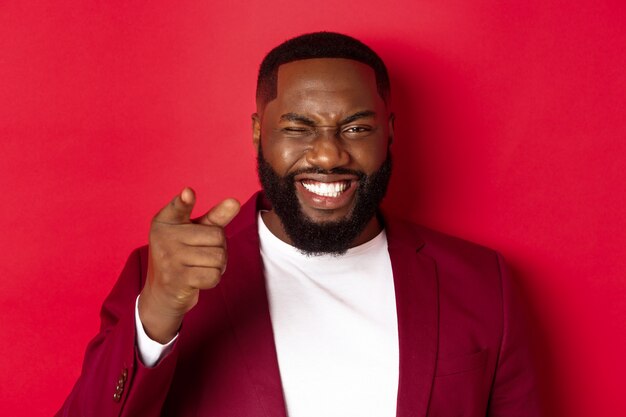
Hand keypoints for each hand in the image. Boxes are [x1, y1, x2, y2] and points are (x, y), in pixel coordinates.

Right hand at [138, 188, 239, 342]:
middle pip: (218, 237)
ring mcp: (170, 258)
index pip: (178, 207)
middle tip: (203, 255)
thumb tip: (235, 202)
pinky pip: (214, 275)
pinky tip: (199, 278)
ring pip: (219, 257)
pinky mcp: (177, 279)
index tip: (188, 193)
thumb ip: (215, 217)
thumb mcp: (195, 232)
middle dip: (220, 248)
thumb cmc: (183, 255)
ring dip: (218, 266)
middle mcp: (164, 237)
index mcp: (166, 220)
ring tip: (201, 266)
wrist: (162, 293)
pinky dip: (213, 279)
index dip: (185, 200)